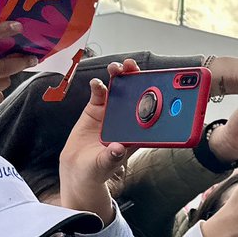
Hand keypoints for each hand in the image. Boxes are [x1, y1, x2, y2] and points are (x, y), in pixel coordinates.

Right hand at [58, 58, 140, 224]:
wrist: (78, 168)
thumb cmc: (98, 169)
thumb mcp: (104, 166)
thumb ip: (111, 158)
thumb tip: (118, 149)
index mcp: (137, 133)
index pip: (151, 113)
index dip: (156, 98)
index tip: (159, 85)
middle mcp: (127, 119)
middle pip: (136, 95)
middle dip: (137, 79)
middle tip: (134, 67)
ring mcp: (112, 112)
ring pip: (119, 90)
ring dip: (119, 77)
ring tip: (116, 68)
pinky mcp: (96, 109)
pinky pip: (99, 93)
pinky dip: (98, 86)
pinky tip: (96, 83)